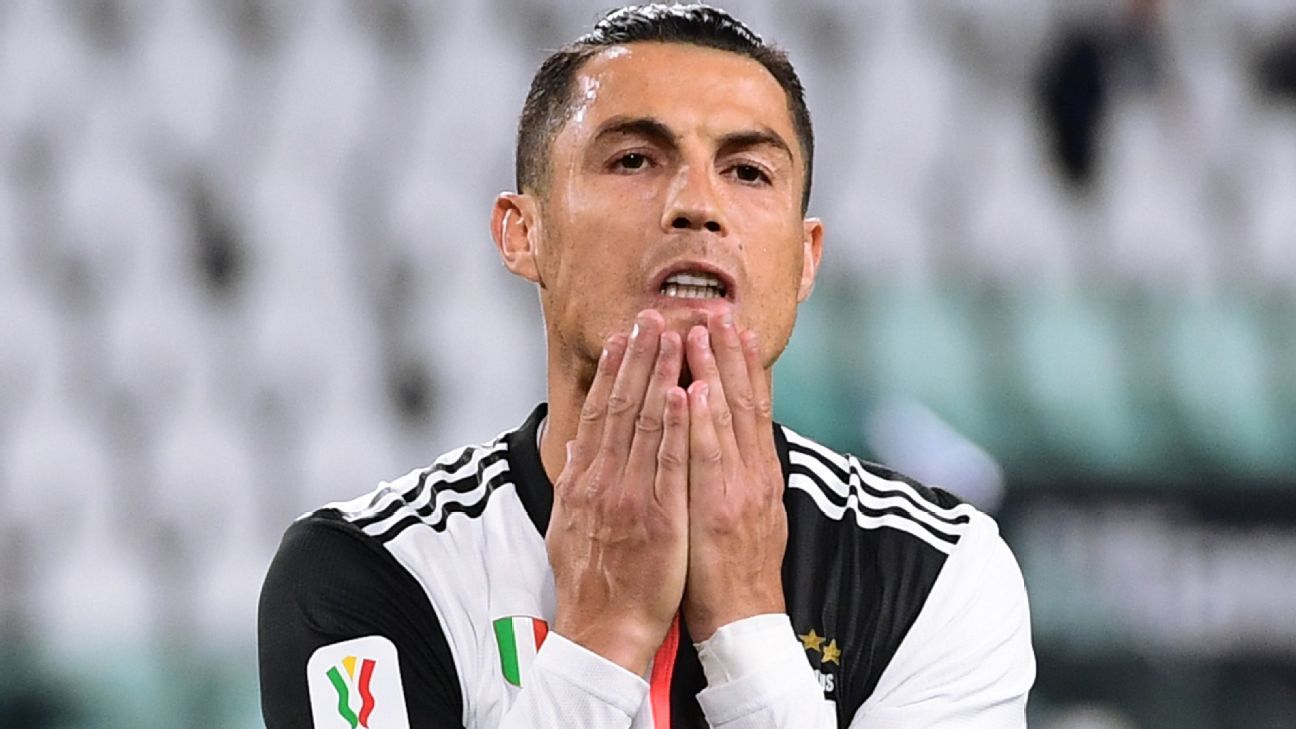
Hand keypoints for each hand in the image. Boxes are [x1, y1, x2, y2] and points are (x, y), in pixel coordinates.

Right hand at [546, 310, 689, 673]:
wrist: (603, 630)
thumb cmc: (589, 581)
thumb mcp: (567, 526)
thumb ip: (573, 483)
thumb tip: (575, 448)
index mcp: (584, 481)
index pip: (599, 413)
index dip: (613, 371)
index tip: (625, 336)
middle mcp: (603, 481)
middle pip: (621, 406)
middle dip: (639, 358)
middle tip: (652, 316)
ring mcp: (631, 497)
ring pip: (646, 424)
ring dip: (660, 376)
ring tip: (673, 335)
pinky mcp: (660, 517)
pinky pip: (669, 463)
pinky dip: (675, 426)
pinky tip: (683, 393)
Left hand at [682, 312, 787, 639]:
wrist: (743, 622)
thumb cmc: (731, 571)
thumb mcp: (740, 514)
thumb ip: (731, 476)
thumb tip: (721, 443)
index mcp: (756, 473)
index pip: (752, 407)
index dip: (744, 365)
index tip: (735, 328)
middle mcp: (753, 473)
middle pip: (745, 401)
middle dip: (732, 354)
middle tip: (721, 311)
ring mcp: (738, 489)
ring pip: (728, 419)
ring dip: (716, 372)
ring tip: (705, 332)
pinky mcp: (717, 509)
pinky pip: (707, 457)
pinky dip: (702, 421)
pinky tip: (695, 390)